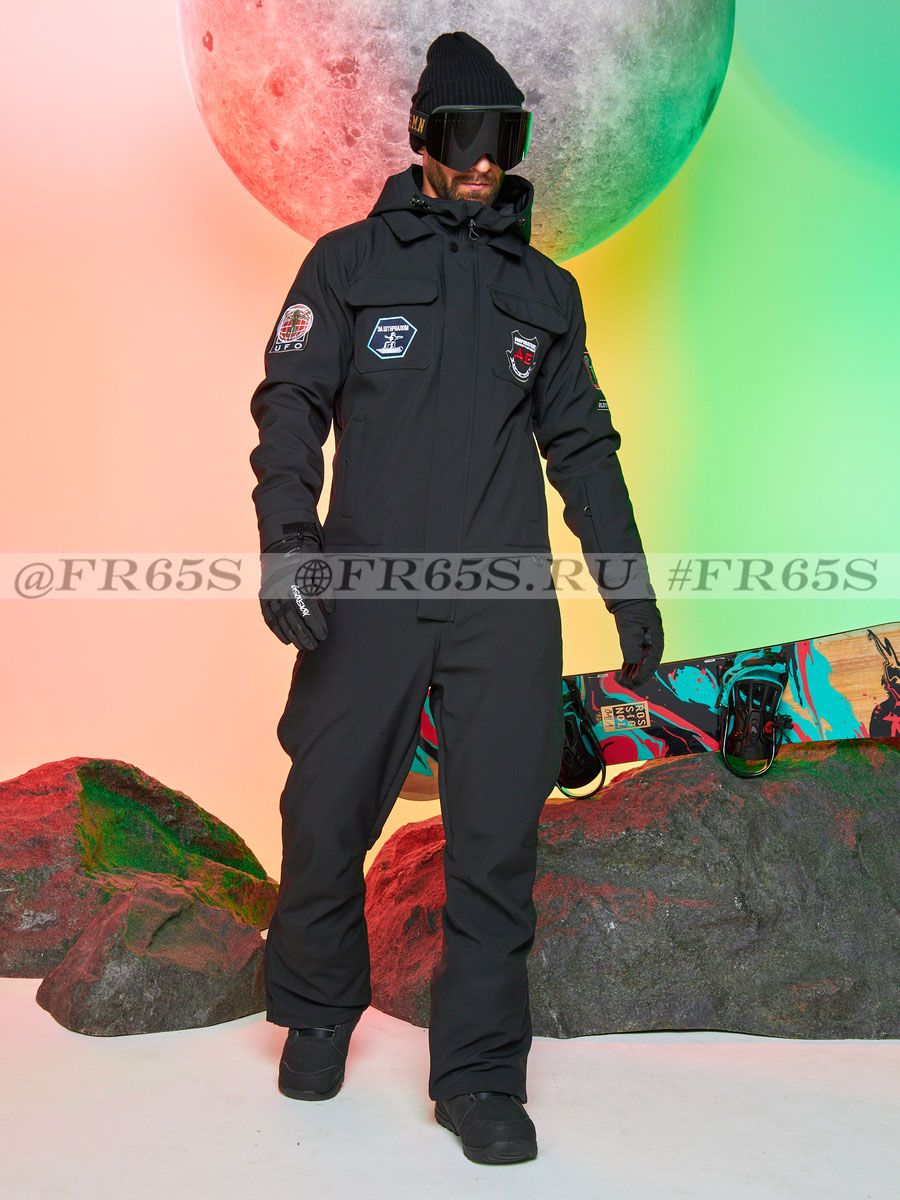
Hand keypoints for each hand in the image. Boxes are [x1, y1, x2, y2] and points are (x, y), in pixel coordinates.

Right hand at [259, 532, 333, 649]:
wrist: (284, 539)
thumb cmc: (307, 554)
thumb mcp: (321, 567)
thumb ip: (326, 590)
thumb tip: (331, 612)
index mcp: (297, 583)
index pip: (307, 611)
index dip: (316, 625)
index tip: (324, 636)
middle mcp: (282, 589)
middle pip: (293, 619)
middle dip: (304, 635)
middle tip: (314, 646)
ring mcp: (271, 592)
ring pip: (280, 620)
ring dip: (291, 635)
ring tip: (302, 647)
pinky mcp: (265, 593)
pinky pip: (268, 615)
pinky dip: (276, 629)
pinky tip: (285, 640)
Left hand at [612, 599, 663, 687]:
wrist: (625, 590)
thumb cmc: (631, 606)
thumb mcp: (629, 627)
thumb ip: (631, 646)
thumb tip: (633, 663)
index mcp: (656, 637)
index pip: (652, 661)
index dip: (643, 674)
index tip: (634, 683)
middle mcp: (653, 639)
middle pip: (647, 662)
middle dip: (638, 675)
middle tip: (627, 685)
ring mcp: (645, 636)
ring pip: (641, 658)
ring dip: (633, 670)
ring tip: (623, 680)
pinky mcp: (636, 634)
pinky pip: (635, 652)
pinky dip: (630, 661)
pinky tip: (624, 669)